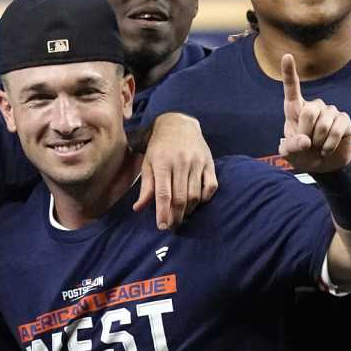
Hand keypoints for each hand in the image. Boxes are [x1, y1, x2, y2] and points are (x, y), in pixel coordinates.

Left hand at [135, 112, 218, 228]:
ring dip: (189, 210)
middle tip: (172, 226)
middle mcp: (181, 163)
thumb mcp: (148, 164)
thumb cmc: (159, 147)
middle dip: (176, 216)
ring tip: (182, 215)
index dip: (163, 213)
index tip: (162, 227)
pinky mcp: (209, 162)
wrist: (179, 123)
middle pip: (180, 198)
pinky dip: (205, 198)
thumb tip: (138, 209)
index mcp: (162, 164)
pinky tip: (197, 202)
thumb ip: (146, 187)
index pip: (163, 194)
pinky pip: (211, 186)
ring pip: (195, 195)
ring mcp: (197, 162)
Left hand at [277, 54, 350, 175]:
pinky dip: (329, 144)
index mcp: (296, 110)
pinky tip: (326, 149)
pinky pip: (336, 129)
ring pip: (323, 123)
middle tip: (307, 145)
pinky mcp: (344, 120)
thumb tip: (305, 141)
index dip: (289, 73)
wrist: (324, 166)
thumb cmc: (303, 156)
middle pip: (309, 111)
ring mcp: (331, 112)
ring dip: (318, 141)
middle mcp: (314, 106)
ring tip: (317, 147)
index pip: (292, 89)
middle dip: (306, 133)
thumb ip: (290, 147)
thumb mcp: (289, 155)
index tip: (287, 56)